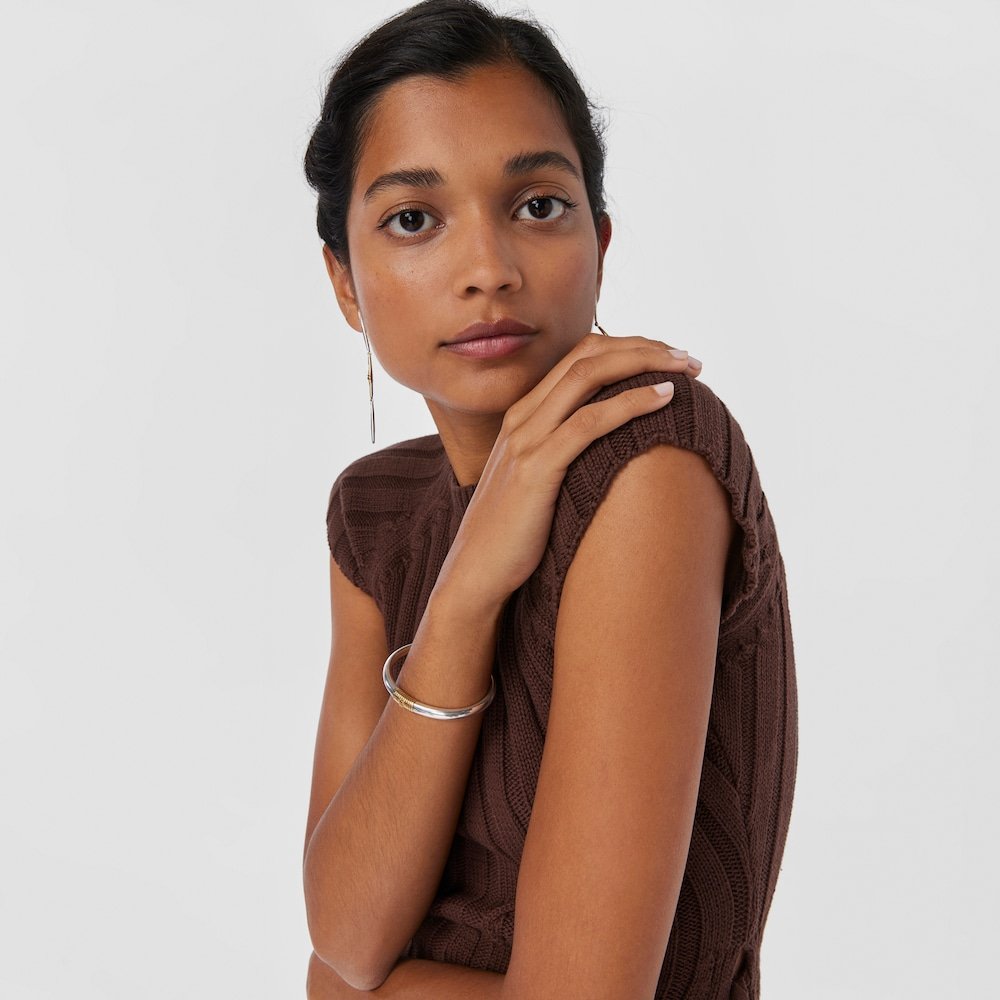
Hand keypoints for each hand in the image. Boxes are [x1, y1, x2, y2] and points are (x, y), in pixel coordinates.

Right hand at [436, 333, 700, 614]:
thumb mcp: (538, 481)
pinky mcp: (535, 469)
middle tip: (688, 357)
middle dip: (644, 347)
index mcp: (523, 414)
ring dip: (645, 364)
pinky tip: (665, 397)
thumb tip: (614, 452)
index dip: (628, 347)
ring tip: (688, 368)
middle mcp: (522, 417)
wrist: (475, 572)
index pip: (579, 356)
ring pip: (589, 376)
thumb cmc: (515, 534)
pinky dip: (631, 403)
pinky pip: (588, 422)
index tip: (668, 358)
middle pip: (588, 355)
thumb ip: (564, 455)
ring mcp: (526, 440)